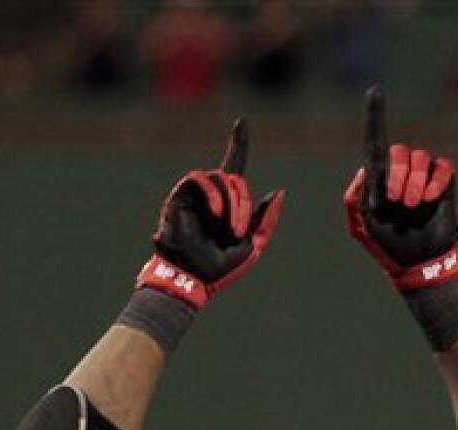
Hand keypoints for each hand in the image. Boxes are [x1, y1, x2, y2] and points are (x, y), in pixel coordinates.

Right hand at [137, 119, 285, 310]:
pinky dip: (214, 195)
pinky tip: (217, 214)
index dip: (238, 143)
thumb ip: (265, 220)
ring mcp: (195, 195)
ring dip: (233, 203)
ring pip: (222, 178)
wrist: (194, 278)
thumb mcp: (253, 245)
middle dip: (244, 204)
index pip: (233, 166)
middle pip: (236, 178)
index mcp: (226, 203)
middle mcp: (210, 195)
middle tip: (239, 231)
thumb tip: (278, 190)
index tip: (241, 123)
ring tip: (229, 229)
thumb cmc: (221, 268)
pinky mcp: (180, 195)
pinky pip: (200, 179)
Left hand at [343, 87, 457, 291]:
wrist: (416, 261)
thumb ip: (353, 199)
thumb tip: (365, 169)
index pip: (375, 140)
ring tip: (411, 207)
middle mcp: (401, 171)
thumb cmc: (386, 245)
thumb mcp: (360, 225)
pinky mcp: (444, 182)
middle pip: (399, 151)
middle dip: (395, 176)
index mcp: (378, 178)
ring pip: (421, 157)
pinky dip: (435, 184)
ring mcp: (424, 175)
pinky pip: (443, 167)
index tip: (375, 90)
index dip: (375, 115)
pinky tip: (429, 200)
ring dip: (414, 184)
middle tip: (393, 202)